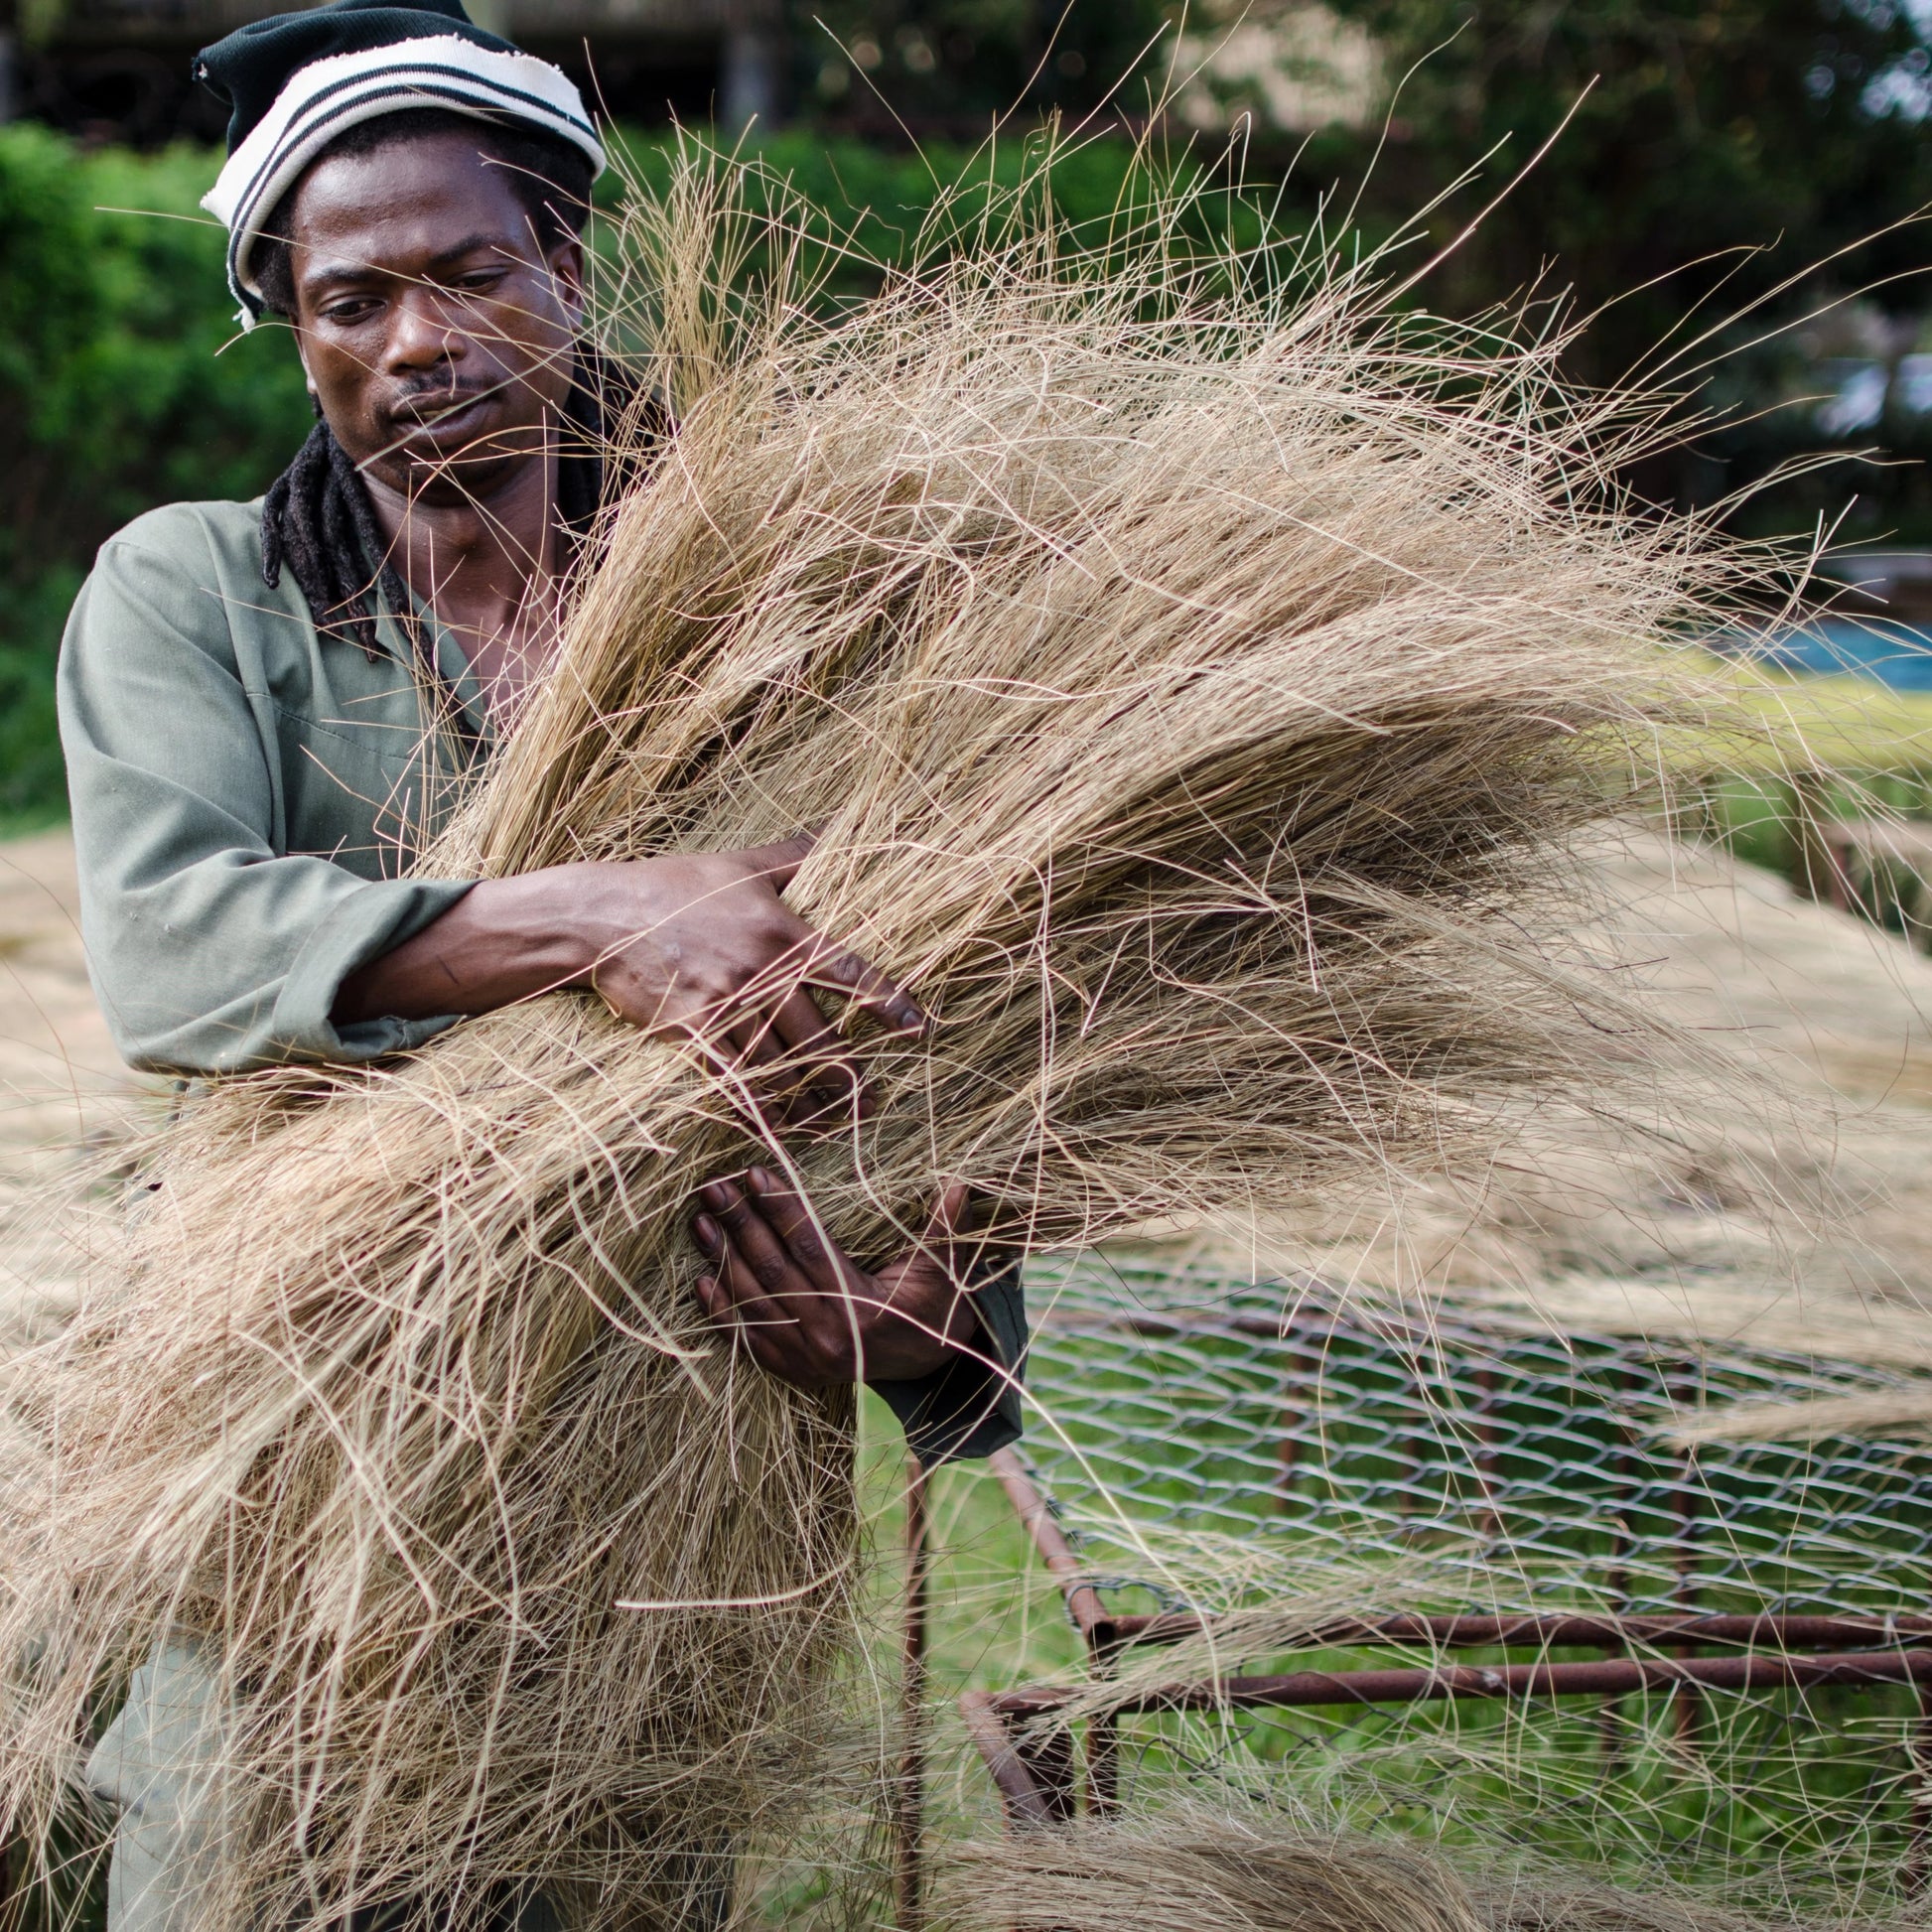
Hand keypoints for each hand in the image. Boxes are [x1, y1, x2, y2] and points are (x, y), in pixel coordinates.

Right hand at [335, 831, 923, 1123]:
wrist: (603, 917)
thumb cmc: (674, 885)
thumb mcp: (738, 863)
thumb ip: (791, 855)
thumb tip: (835, 832)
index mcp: (783, 931)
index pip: (851, 972)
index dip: (888, 1003)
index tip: (919, 1029)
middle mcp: (762, 971)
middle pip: (821, 1037)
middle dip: (848, 1075)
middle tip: (869, 1101)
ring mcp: (727, 1005)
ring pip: (782, 1066)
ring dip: (806, 1099)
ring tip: (828, 1121)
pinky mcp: (692, 1033)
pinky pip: (736, 1081)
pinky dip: (758, 1108)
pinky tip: (774, 1127)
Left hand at [690, 1170, 986, 1389]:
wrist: (926, 1366)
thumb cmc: (933, 1307)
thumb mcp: (943, 1271)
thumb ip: (944, 1230)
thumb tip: (960, 1186)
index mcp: (863, 1305)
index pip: (811, 1246)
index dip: (781, 1207)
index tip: (755, 1172)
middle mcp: (828, 1334)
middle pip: (772, 1268)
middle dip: (739, 1223)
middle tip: (712, 1186)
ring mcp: (804, 1356)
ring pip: (753, 1300)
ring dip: (722, 1259)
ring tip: (700, 1219)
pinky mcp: (790, 1369)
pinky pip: (747, 1338)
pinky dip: (721, 1311)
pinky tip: (699, 1280)